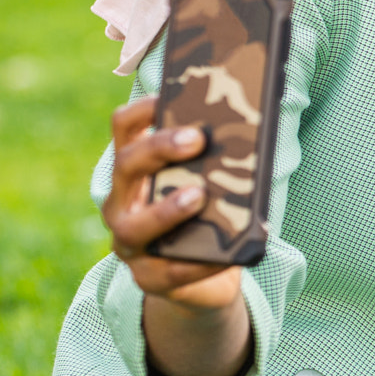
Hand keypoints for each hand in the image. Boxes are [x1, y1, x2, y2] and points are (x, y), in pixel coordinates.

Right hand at [103, 95, 240, 310]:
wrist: (205, 280)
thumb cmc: (209, 219)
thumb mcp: (211, 184)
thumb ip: (217, 161)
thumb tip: (252, 127)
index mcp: (135, 172)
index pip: (124, 129)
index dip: (142, 110)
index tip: (167, 95)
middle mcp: (122, 204)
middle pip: (126, 167)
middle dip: (159, 149)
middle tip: (196, 139)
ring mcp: (129, 244)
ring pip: (133, 226)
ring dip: (166, 210)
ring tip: (198, 195)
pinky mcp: (148, 280)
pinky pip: (167, 273)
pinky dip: (195, 264)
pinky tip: (219, 257)